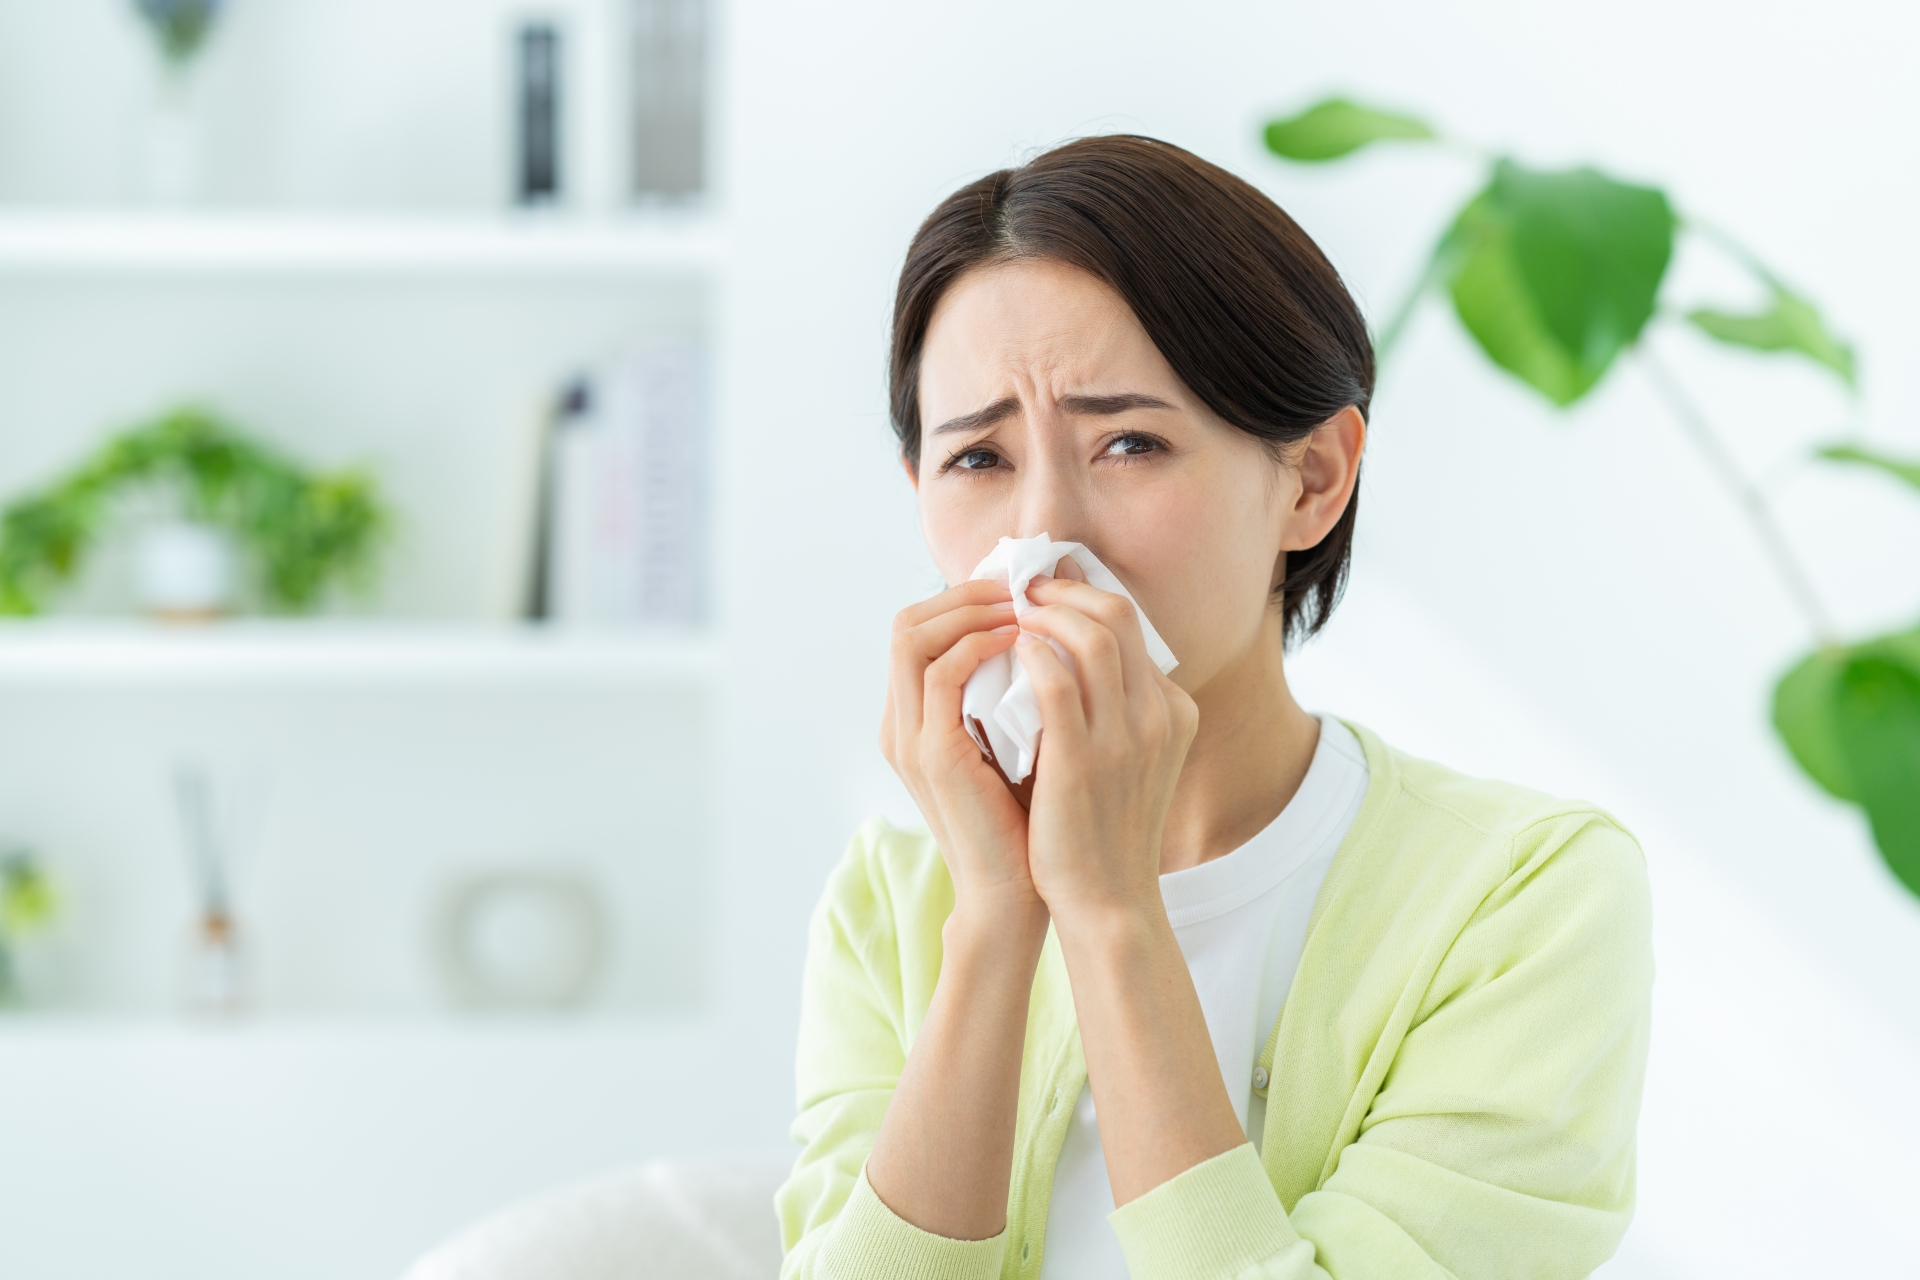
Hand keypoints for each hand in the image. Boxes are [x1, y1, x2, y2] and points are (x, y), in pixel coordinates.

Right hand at [881, 578, 1040, 917]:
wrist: (1016, 890)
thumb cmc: (1027, 818)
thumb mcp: (1015, 740)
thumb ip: (1013, 692)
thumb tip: (1048, 635)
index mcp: (914, 720)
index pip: (918, 631)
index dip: (962, 599)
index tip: (1015, 589)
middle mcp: (900, 724)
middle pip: (905, 623)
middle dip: (962, 593)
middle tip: (1017, 586)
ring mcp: (910, 739)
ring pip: (912, 637)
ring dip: (969, 610)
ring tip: (1021, 605)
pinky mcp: (933, 756)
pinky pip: (940, 675)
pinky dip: (978, 646)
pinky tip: (1021, 641)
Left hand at [1015, 567, 1198, 922]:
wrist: (1108, 900)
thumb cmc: (1104, 830)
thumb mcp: (1130, 759)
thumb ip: (1114, 708)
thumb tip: (1068, 656)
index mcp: (1174, 712)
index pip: (1135, 626)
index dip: (1086, 596)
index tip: (1047, 589)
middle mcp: (1159, 716)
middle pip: (1119, 615)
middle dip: (1066, 590)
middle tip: (1024, 588)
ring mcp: (1126, 737)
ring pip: (1093, 637)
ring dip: (1046, 613)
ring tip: (1011, 612)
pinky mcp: (1083, 761)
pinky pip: (1058, 684)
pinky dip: (1032, 655)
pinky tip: (1010, 652)